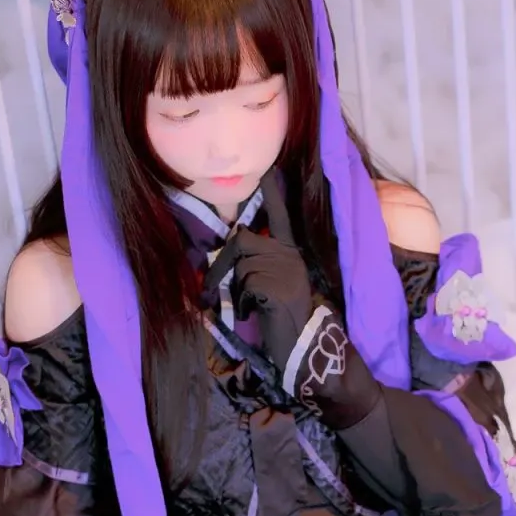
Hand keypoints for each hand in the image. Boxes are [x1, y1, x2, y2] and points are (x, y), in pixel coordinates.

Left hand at [205, 170, 318, 374]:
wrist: (304, 344)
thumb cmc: (287, 315)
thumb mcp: (278, 282)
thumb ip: (262, 262)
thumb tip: (236, 243)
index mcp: (291, 251)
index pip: (280, 217)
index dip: (272, 194)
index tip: (267, 171)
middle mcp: (289, 255)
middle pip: (242, 242)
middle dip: (223, 266)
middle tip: (211, 289)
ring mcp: (283, 269)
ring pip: (240, 266)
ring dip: (236, 290)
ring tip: (253, 307)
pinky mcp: (273, 286)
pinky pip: (242, 287)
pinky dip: (242, 305)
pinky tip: (257, 315)